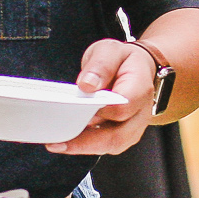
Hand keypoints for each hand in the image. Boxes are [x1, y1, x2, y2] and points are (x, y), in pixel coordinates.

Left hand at [46, 40, 159, 154]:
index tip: (76, 109)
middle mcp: (140, 112)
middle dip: (85, 142)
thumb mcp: (110, 50)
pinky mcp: (123, 134)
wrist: (137, 68)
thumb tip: (87, 85)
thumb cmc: (124, 61)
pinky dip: (86, 146)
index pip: (122, 107)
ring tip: (58, 144)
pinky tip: (67, 141)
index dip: (99, 111)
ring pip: (111, 146)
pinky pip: (105, 145)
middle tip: (58, 142)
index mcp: (140, 88)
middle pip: (117, 136)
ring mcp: (133, 127)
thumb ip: (100, 66)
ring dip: (83, 147)